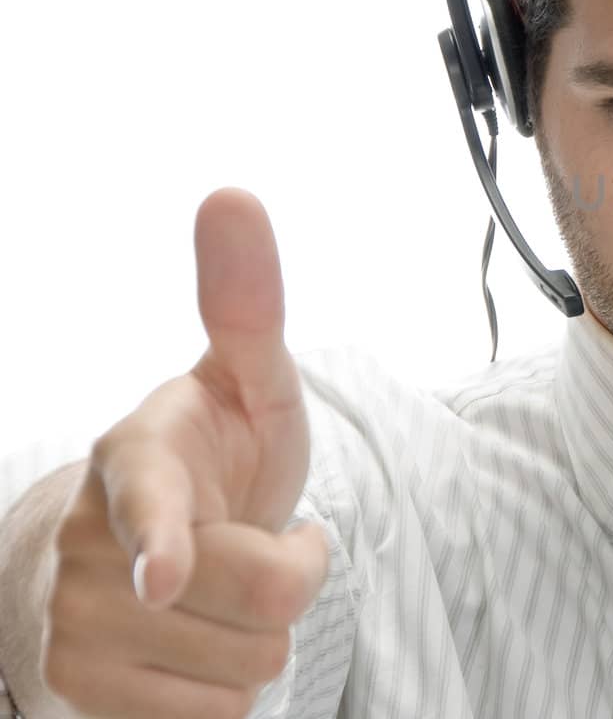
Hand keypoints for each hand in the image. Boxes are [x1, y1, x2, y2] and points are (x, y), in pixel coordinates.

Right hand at [39, 188, 328, 718]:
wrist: (132, 558)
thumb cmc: (209, 457)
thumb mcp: (241, 382)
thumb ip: (246, 304)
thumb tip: (232, 193)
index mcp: (132, 460)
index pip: (148, 504)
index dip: (164, 539)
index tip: (164, 570)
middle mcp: (87, 549)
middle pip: (263, 599)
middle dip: (288, 575)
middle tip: (255, 542)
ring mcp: (77, 632)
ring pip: (247, 670)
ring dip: (257, 637)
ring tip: (222, 594)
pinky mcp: (83, 702)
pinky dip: (224, 692)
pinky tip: (196, 650)